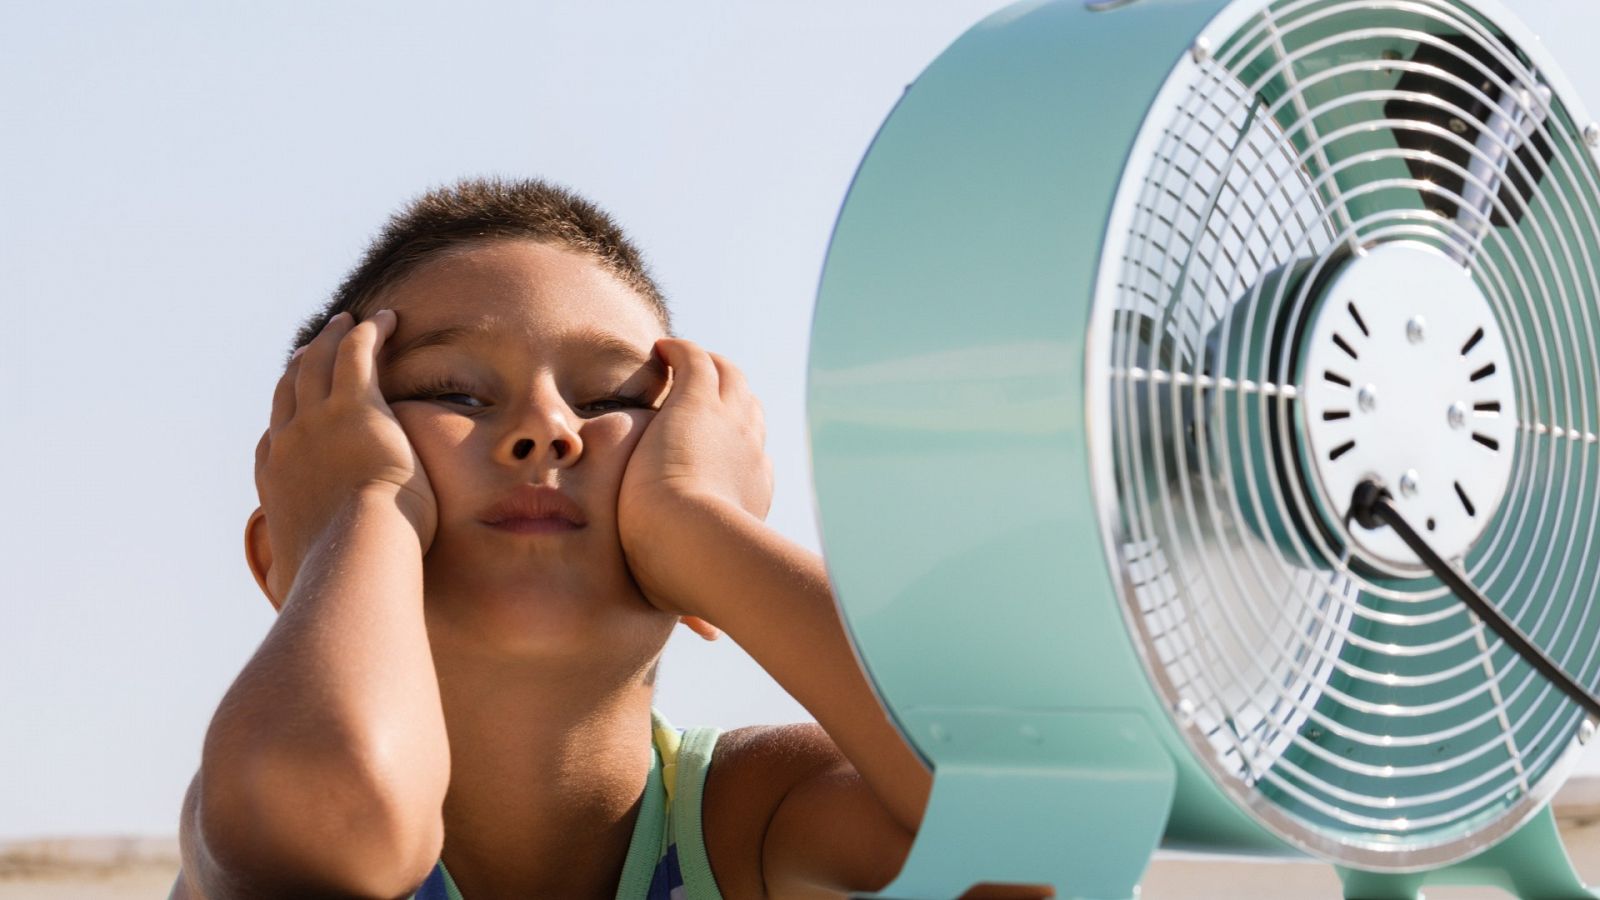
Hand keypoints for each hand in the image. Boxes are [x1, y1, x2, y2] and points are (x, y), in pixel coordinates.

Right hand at [253, 309, 436, 601]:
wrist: (356, 552)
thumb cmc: (338, 574)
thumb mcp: (300, 579)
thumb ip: (292, 580)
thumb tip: (288, 598)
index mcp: (275, 480)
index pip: (274, 436)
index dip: (286, 413)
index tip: (298, 403)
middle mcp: (287, 442)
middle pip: (291, 388)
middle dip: (304, 363)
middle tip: (318, 345)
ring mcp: (316, 420)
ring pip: (320, 362)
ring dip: (334, 338)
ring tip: (351, 322)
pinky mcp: (354, 406)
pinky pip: (358, 353)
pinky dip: (369, 332)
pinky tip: (388, 322)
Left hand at [618, 338, 772, 616]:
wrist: (693, 546)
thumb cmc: (689, 576)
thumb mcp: (696, 590)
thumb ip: (697, 607)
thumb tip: (710, 634)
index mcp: (752, 493)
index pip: (753, 460)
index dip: (737, 448)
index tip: (717, 447)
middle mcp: (750, 454)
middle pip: (751, 412)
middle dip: (732, 398)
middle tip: (705, 391)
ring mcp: (727, 425)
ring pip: (729, 378)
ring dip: (709, 367)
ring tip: (684, 362)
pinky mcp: (696, 405)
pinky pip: (696, 361)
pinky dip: (681, 351)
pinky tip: (660, 349)